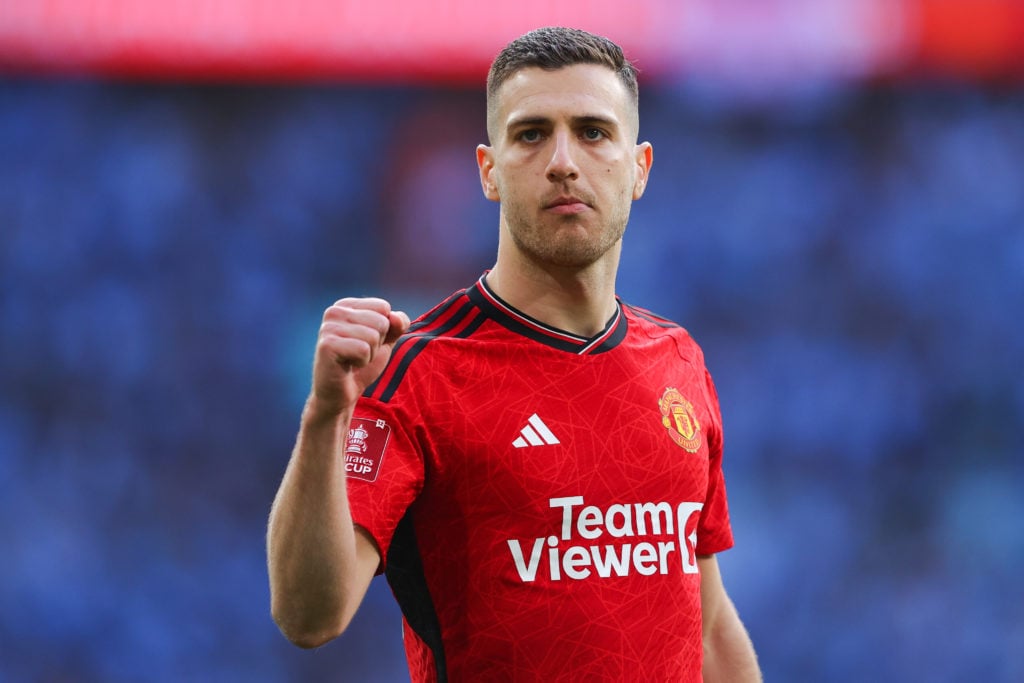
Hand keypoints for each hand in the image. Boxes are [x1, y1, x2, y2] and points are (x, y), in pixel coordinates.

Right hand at [309, 297, 409, 416]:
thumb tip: (397, 317)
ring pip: (373, 336)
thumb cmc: (361, 364)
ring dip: (370, 354)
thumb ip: (397, 324)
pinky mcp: (327, 345)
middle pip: (381, 321)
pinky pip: (364, 349)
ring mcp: (328, 327)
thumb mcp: (386, 340)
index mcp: (346, 305)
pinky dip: (363, 362)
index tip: (365, 341)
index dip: (384, 329)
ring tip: (354, 360)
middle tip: (359, 354)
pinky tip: (348, 365)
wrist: (341, 393)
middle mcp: (334, 311)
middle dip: (377, 343)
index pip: (383, 307)